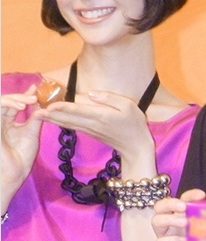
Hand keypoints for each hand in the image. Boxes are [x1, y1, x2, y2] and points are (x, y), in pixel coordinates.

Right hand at [1, 86, 42, 211]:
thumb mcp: (31, 132)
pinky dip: (8, 104)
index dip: (24, 94)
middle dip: (21, 95)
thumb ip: (34, 117)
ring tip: (28, 101)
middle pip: (7, 101)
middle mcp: (1, 121)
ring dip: (14, 98)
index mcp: (9, 122)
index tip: (36, 88)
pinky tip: (20, 106)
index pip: (15, 104)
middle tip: (35, 96)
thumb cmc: (22, 156)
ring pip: (0, 102)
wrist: (14, 172)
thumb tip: (40, 102)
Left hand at [34, 91, 155, 175]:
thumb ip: (109, 98)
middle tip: (34, 108)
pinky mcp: (89, 133)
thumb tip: (90, 93)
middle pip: (68, 118)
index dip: (63, 107)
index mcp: (102, 116)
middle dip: (50, 113)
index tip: (48, 105)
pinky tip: (52, 117)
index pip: (79, 110)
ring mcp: (90, 130)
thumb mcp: (129, 106)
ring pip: (67, 123)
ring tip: (37, 112)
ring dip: (52, 118)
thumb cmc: (135, 123)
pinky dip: (60, 121)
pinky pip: (71, 125)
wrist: (135, 147)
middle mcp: (92, 124)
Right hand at [152, 189, 205, 240]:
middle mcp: (171, 221)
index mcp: (181, 213)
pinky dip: (171, 240)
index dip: (190, 194)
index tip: (201, 195)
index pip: (182, 198)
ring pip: (156, 221)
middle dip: (170, 203)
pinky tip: (183, 240)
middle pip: (160, 206)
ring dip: (169, 219)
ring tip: (184, 222)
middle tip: (183, 207)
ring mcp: (166, 235)